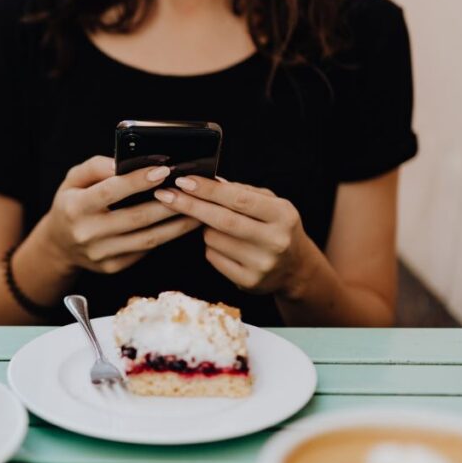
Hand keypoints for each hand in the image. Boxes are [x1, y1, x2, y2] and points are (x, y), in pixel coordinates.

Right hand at [40, 155, 200, 274]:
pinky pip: (145, 251)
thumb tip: (125, 162)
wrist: (59, 245)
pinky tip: (181, 225)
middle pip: (137, 218)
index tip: (164, 170)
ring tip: (197, 210)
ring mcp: (101, 254)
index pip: (111, 192)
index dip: (138, 181)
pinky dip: (166, 237)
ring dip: (176, 225)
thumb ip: (97, 166)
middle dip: (168, 203)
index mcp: (75, 208)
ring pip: (148, 239)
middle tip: (191, 189)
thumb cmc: (71, 203)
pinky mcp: (113, 267)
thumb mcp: (74, 179)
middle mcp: (87, 234)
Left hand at [154, 176, 311, 294]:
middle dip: (190, 206)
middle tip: (166, 195)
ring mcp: (261, 264)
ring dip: (204, 227)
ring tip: (216, 224)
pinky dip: (210, 246)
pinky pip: (213, 257)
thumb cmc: (276, 227)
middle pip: (223, 221)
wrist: (295, 268)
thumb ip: (242, 191)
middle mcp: (275, 241)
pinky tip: (223, 243)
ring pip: (213, 239)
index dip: (208, 190)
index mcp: (283, 215)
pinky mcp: (248, 282)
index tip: (183, 181)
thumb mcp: (271, 204)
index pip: (239, 199)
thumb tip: (208, 180)